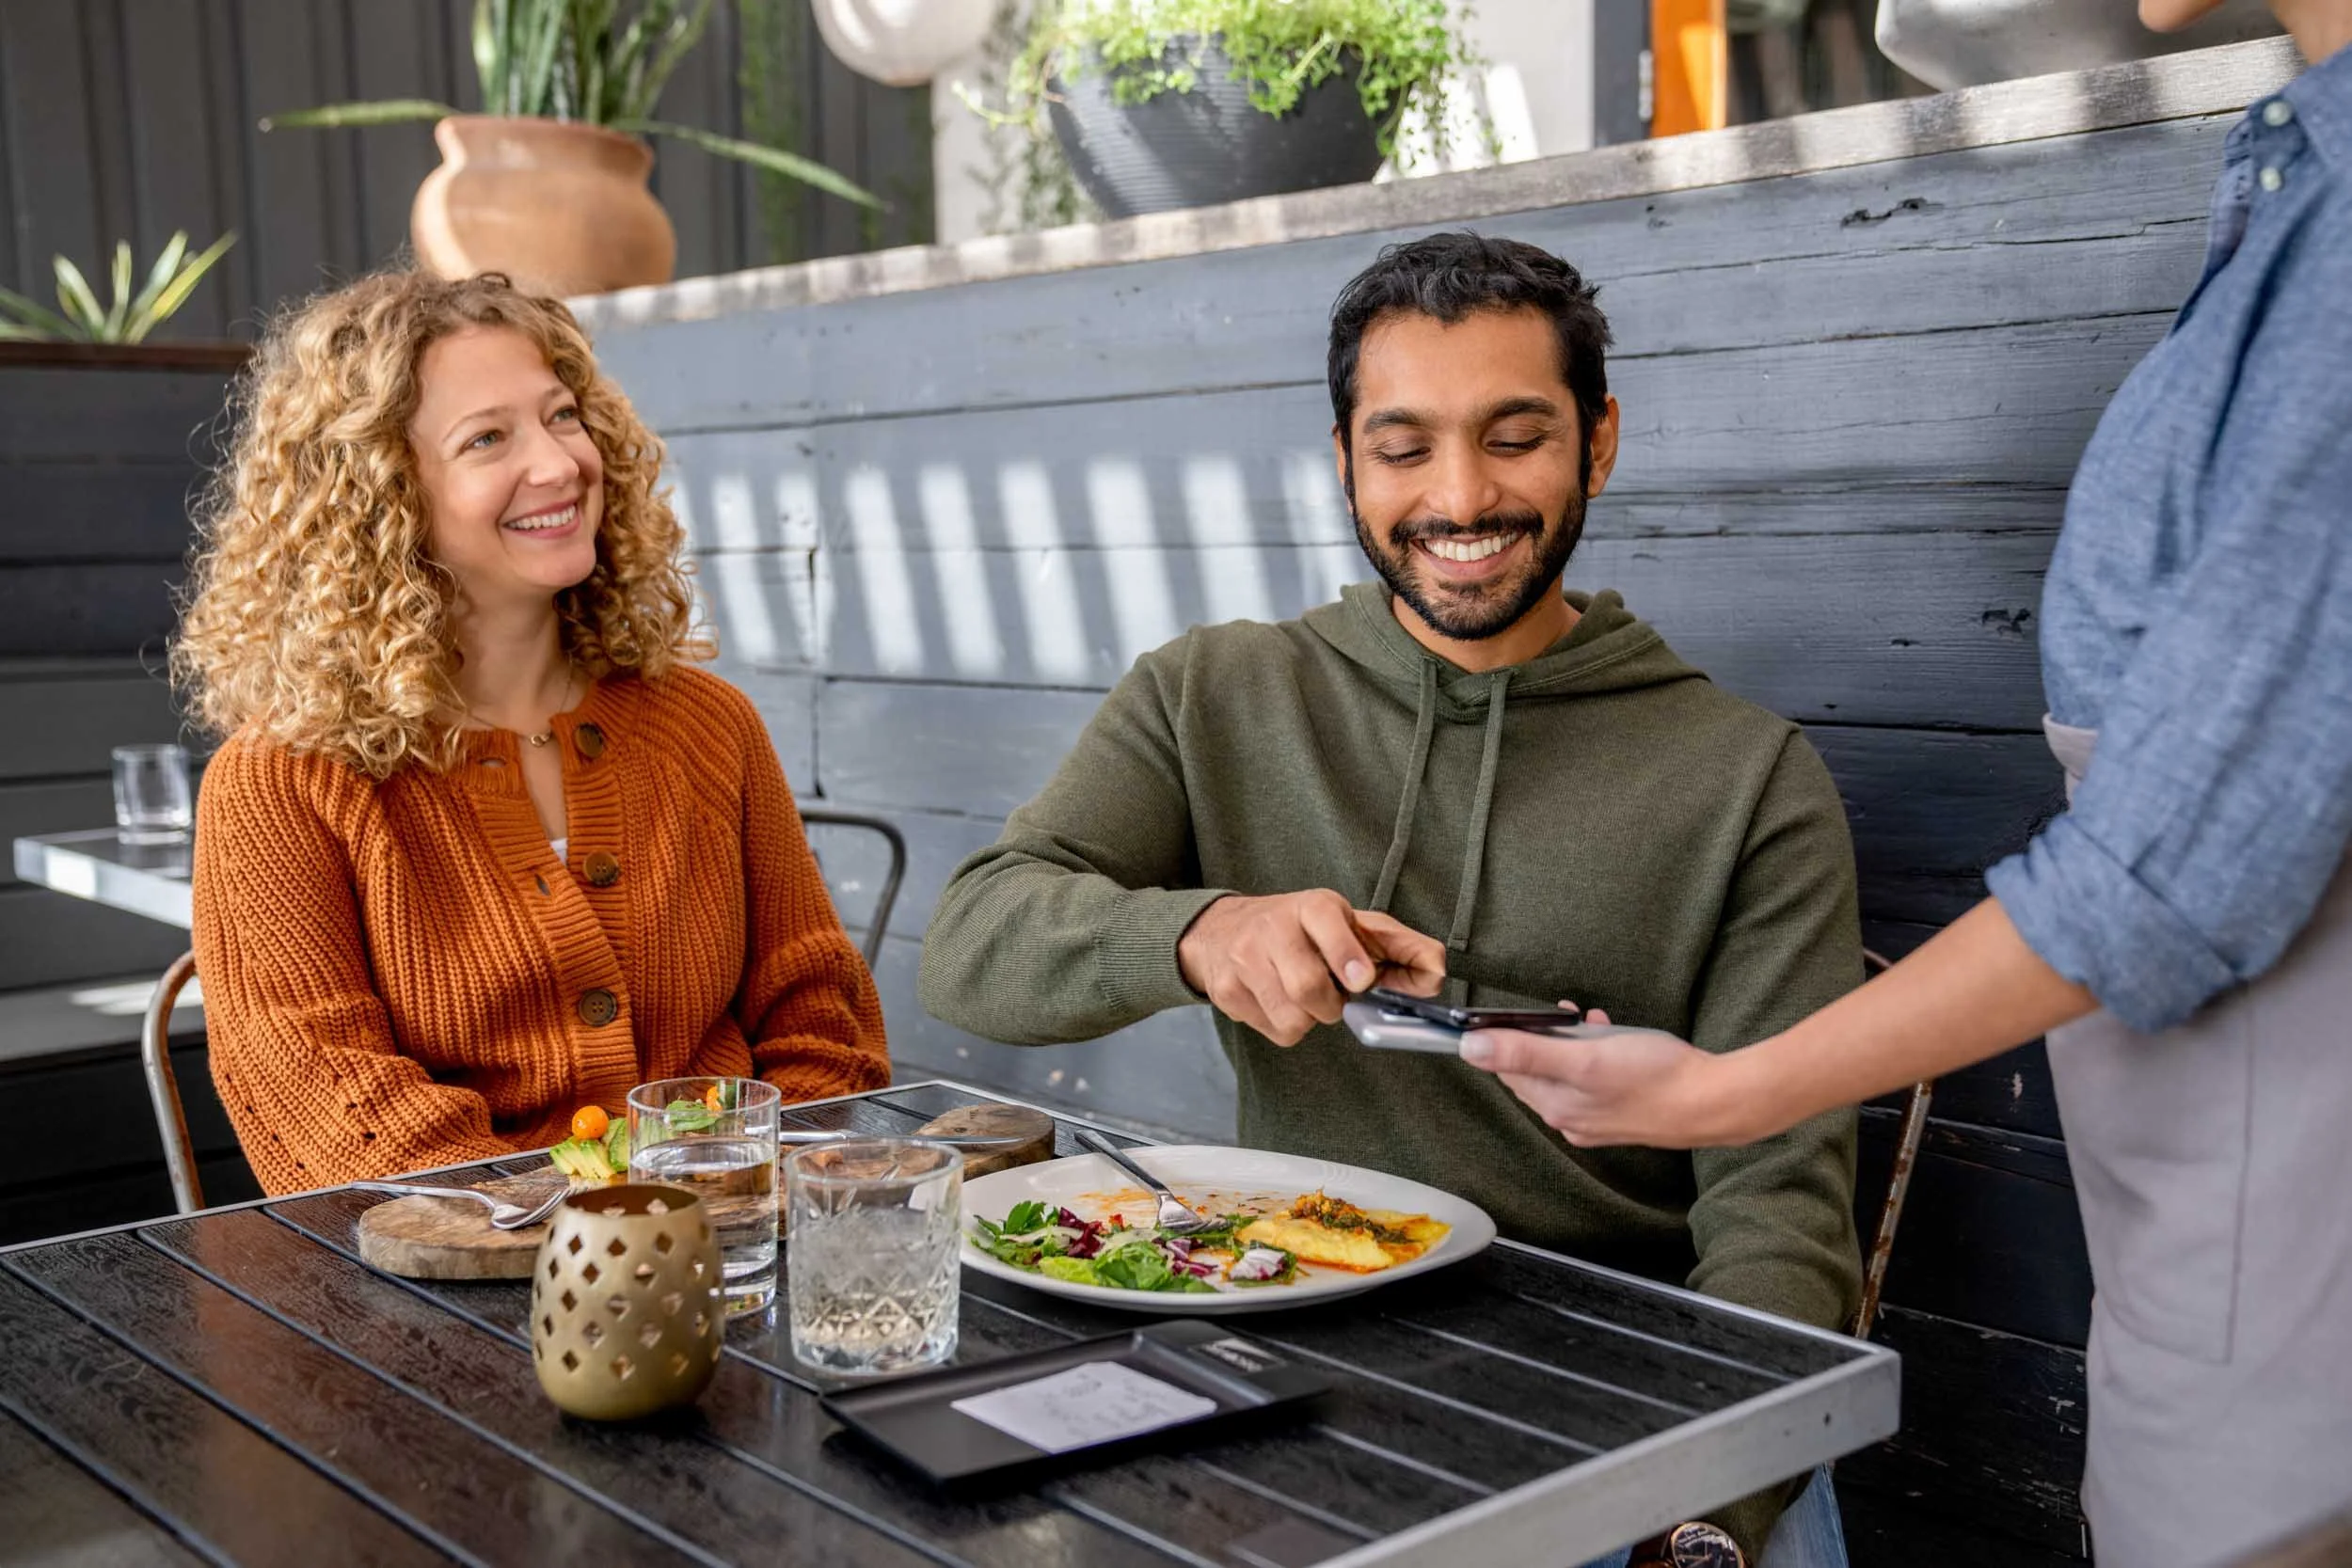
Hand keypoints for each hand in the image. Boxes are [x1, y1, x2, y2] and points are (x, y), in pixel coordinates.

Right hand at [1178, 891, 1444, 1045]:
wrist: (1221, 930)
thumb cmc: (1302, 931)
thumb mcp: (1350, 926)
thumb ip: (1401, 947)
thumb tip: (1436, 973)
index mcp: (1312, 907)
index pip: (1328, 924)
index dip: (1346, 954)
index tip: (1361, 980)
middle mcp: (1273, 927)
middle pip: (1309, 988)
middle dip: (1330, 1005)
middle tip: (1330, 993)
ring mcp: (1243, 959)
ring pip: (1292, 1018)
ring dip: (1309, 1018)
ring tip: (1302, 995)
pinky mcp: (1225, 990)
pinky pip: (1273, 1031)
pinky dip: (1285, 1025)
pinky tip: (1278, 1001)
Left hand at [1459, 1007, 1756, 1147]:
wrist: (1715, 1103)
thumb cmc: (1655, 1077)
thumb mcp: (1586, 1056)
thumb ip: (1527, 1052)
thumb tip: (1469, 1048)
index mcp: (1555, 1106)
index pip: (1507, 1067)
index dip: (1509, 1035)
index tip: (1524, 1012)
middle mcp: (1569, 1118)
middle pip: (1534, 1070)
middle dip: (1542, 1037)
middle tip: (1561, 1014)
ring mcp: (1595, 1119)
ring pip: (1564, 1071)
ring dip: (1570, 1041)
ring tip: (1590, 1021)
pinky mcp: (1619, 1112)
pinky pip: (1591, 1079)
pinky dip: (1594, 1054)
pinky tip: (1611, 1034)